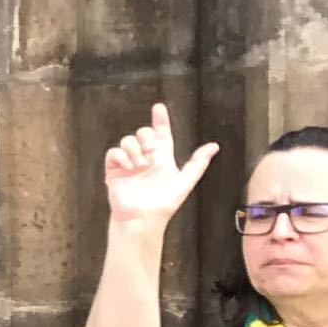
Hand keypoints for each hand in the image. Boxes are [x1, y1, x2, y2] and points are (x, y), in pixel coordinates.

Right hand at [102, 102, 219, 228]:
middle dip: (145, 136)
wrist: (143, 218)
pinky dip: (120, 156)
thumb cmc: (164, 203)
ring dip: (134, 149)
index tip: (159, 108)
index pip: (161, 134)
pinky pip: (113, 153)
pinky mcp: (114, 171)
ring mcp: (128, 164)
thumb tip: (214, 146)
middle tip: (150, 150)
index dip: (160, 120)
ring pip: (127, 141)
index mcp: (162, 158)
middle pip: (142, 133)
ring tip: (140, 165)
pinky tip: (129, 166)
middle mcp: (145, 158)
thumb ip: (198, 163)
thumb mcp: (185, 181)